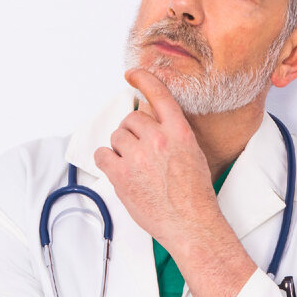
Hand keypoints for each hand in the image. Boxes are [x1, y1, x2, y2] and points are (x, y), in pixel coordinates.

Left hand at [93, 69, 223, 251]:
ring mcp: (138, 156)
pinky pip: (102, 155)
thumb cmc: (193, 194)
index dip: (144, 79)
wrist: (190, 223)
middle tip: (140, 152)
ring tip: (134, 166)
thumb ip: (172, 135)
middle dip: (132, 133)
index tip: (132, 74)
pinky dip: (107, 162)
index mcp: (179, 132)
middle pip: (130, 119)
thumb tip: (152, 125)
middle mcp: (158, 139)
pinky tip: (120, 171)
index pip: (159, 94)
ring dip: (120, 149)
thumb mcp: (192, 153)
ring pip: (116, 137)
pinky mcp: (121, 174)